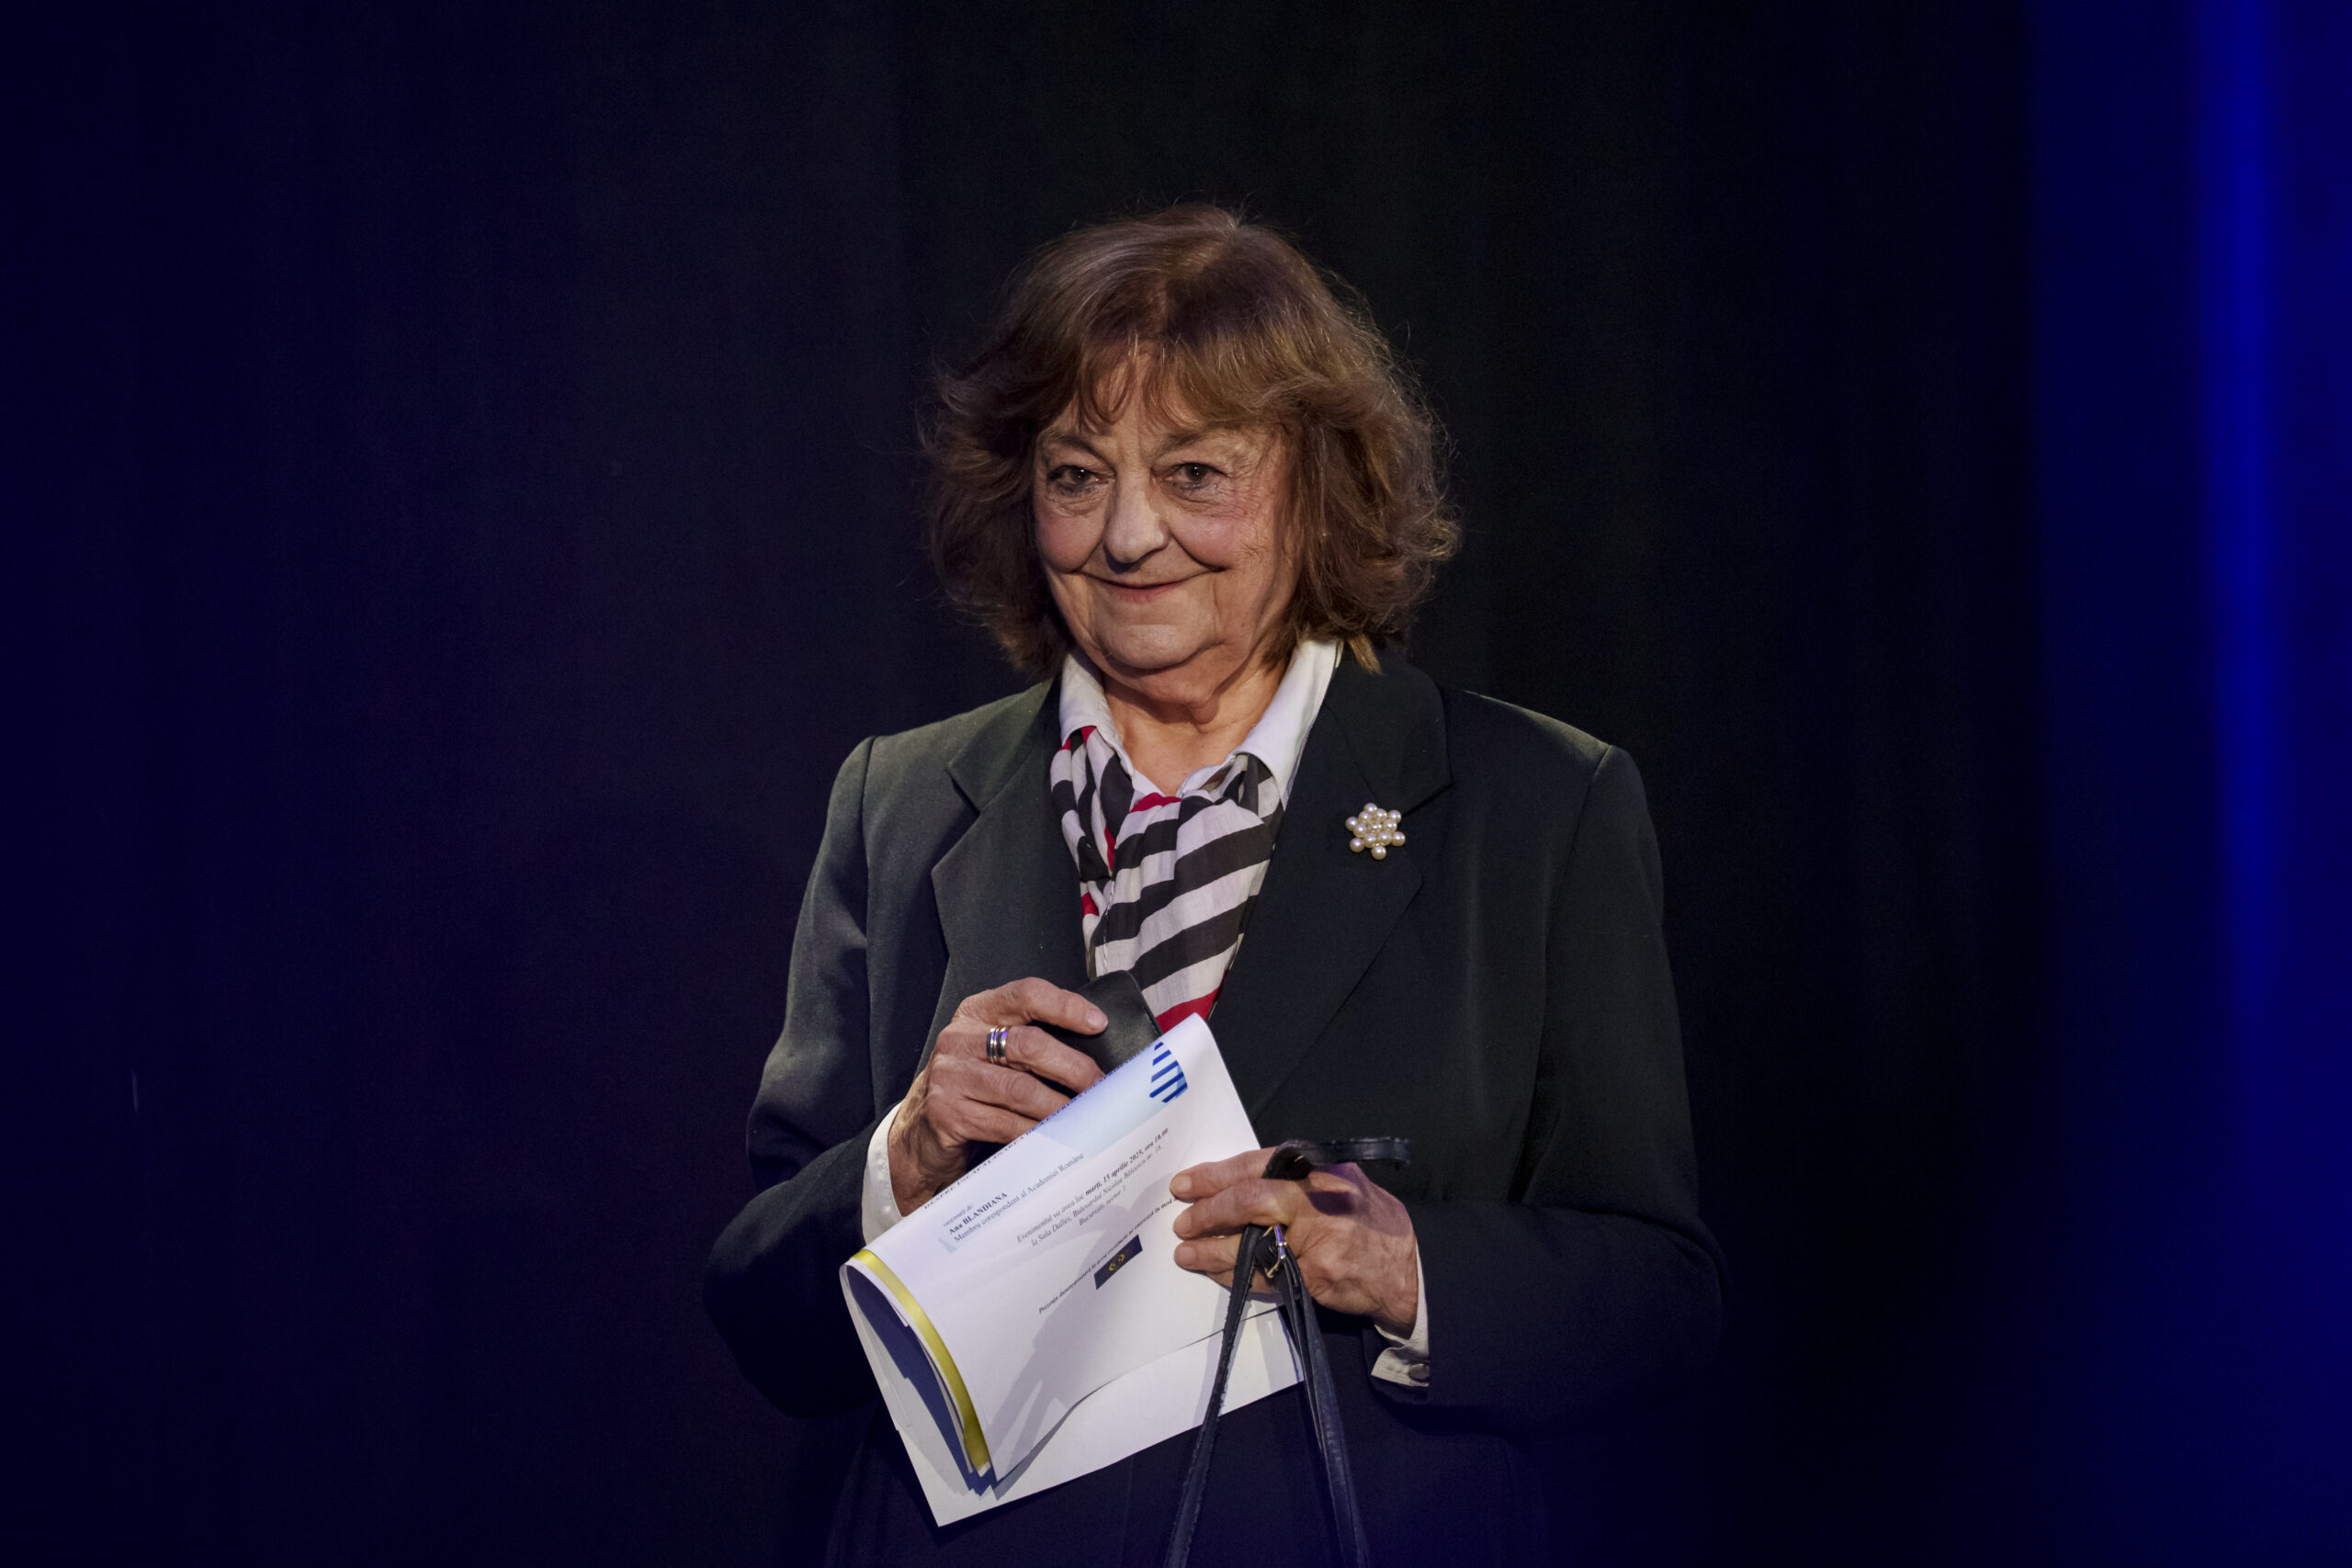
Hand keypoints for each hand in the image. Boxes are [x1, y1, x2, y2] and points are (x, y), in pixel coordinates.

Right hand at [888, 978, 1106, 1212]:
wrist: (923, 1131)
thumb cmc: (976, 1086)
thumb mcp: (995, 1051)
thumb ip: (1031, 1042)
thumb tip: (1096, 1048)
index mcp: (977, 1012)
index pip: (1025, 994)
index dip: (1065, 1006)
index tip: (1098, 1023)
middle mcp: (959, 1038)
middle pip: (1028, 1045)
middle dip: (1072, 1067)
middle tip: (1100, 1085)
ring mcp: (950, 1076)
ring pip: (1019, 1089)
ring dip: (1059, 1105)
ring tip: (1085, 1115)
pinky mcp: (947, 1113)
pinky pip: (1004, 1124)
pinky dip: (1036, 1132)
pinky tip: (1055, 1136)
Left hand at [1169, 1148, 1419, 1333]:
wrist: (1409, 1268)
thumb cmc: (1368, 1222)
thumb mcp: (1340, 1183)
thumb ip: (1296, 1180)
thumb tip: (1236, 1183)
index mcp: (1319, 1170)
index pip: (1256, 1164)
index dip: (1215, 1175)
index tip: (1184, 1184)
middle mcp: (1319, 1199)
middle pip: (1250, 1199)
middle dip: (1209, 1211)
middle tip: (1182, 1221)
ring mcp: (1319, 1239)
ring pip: (1250, 1242)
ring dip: (1211, 1250)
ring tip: (1185, 1252)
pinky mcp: (1316, 1275)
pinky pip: (1264, 1276)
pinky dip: (1234, 1276)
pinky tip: (1215, 1273)